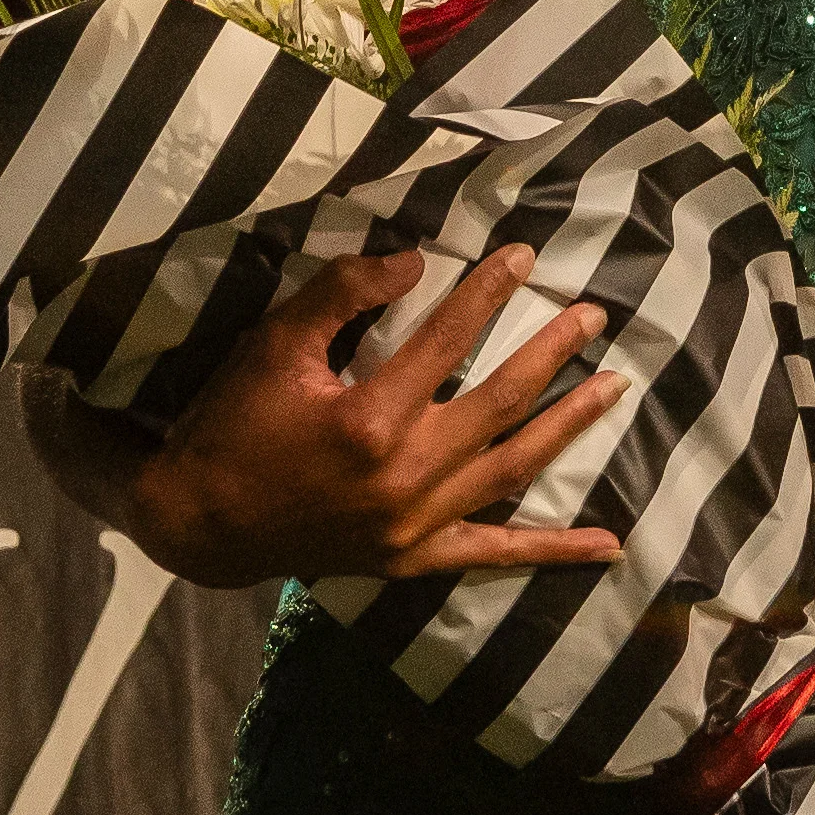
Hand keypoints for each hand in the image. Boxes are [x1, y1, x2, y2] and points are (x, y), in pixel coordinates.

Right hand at [106, 242, 630, 587]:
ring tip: (616, 387)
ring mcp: (414, 525)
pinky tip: (608, 546)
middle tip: (594, 314)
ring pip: (512, 467)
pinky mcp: (414, 559)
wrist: (197, 524)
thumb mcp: (273, 347)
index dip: (487, 292)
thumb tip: (415, 260)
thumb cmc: (233, 425)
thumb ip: (342, 294)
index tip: (525, 256)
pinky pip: (495, 555)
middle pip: (500, 401)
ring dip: (568, 425)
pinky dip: (554, 551)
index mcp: (369, 421)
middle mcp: (403, 476)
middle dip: (552, 352)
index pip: (446, 341)